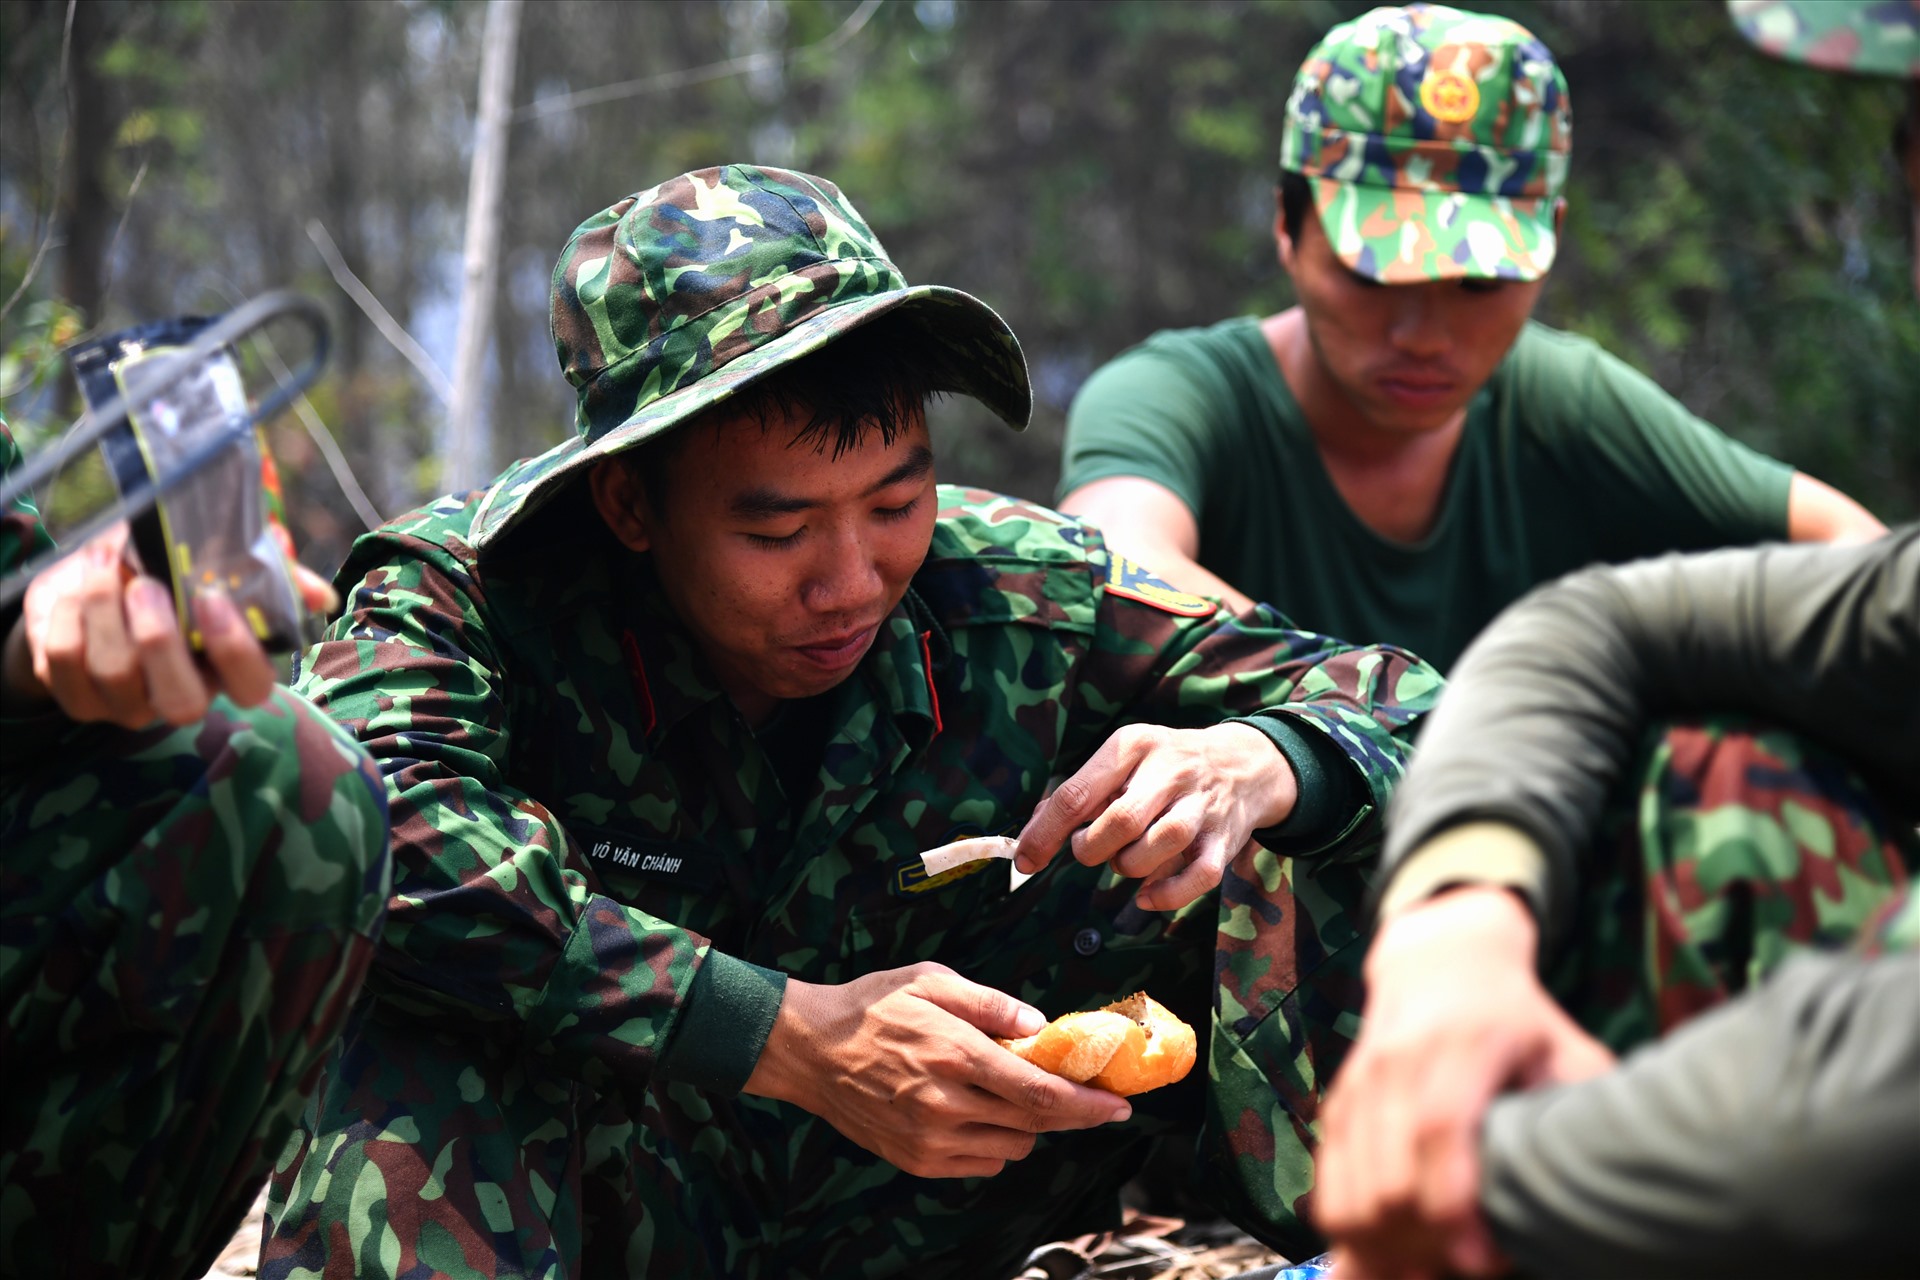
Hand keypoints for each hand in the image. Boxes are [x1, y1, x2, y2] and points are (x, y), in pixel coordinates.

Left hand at [1, 522, 334, 726]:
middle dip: (160, 641)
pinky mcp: (77, 697)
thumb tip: (322, 597)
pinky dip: (67, 613)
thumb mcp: (220, 561)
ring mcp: (127, 705)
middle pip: (182, 703)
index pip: (251, 688)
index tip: (212, 598)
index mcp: (226, 670)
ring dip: (104, 607)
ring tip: (104, 563)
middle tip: (145, 585)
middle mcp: (181, 697)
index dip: (234, 650)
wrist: (95, 578)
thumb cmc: (167, 570)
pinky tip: (75, 587)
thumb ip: (271, 574)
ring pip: (115, 673)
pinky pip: (65, 661)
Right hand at [742, 963, 1132, 1178]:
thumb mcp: (931, 982)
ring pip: (1011, 1148)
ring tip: (1017, 1095)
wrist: (809, 1050)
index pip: (1037, 1091)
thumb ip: (990, 1003)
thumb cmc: (873, 1006)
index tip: (1120, 1105)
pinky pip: (979, 1163)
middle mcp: (944, 1103)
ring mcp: (928, 1138)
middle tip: (1097, 1103)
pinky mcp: (916, 1160)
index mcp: (954, 1053)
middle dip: (1074, 1116)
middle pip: (1033, 1124)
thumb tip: (1039, 1025)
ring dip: (1030, 1127)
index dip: (1086, 1103)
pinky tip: (983, 1114)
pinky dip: (996, 1143)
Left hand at [1012, 722, 1296, 909]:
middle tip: (1090, 849)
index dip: (1045, 834)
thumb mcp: (1122, 759)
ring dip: (1129, 865)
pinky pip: (1199, 876)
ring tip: (1124, 860)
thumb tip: (1030, 837)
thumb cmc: (1163, 767)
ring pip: (1161, 844)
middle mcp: (1169, 771)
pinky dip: (1167, 895)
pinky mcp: (1226, 839)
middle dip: (1092, 848)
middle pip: (1121, 821)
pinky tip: (1146, 896)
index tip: (1026, 861)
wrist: (1242, 764)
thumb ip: (1079, 794)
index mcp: (1132, 746)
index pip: (1078, 795)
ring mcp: (1202, 806)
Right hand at [1315, 887, 1615, 1279]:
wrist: (1441, 960)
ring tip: (1423, 1273)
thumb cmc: (1519, 1017)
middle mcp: (1399, 1062)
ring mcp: (1361, 1082)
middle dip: (1418, 1244)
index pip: (1438, 1130)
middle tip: (1458, 1272)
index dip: (1452, 1207)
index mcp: (1463, 1044)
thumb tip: (1613, 1183)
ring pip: (1349, 1189)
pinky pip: (1328, 1181)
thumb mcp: (1568, 1049)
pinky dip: (1350, 1229)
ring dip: (1381, 1247)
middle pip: (1387, 1176)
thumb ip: (1585, 1109)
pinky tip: (1385, 1255)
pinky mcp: (1340, 1101)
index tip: (1481, 1261)